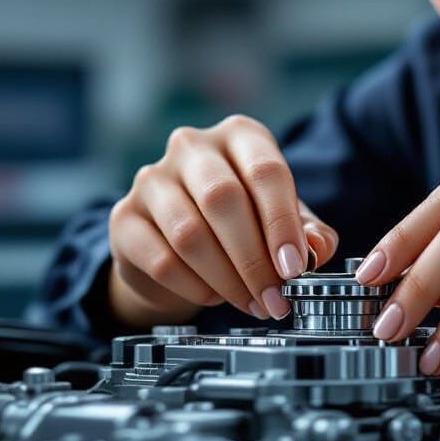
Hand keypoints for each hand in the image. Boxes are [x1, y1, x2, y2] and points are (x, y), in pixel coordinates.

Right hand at [108, 114, 337, 327]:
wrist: (177, 246)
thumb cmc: (240, 224)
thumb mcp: (283, 223)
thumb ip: (309, 233)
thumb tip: (315, 249)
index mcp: (239, 136)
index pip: (265, 171)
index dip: (282, 224)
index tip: (295, 268)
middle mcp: (192, 147)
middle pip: (223, 200)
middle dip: (254, 260)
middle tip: (274, 299)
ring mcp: (152, 179)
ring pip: (190, 234)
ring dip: (227, 279)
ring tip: (250, 303)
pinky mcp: (124, 217)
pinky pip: (161, 260)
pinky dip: (194, 288)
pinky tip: (213, 296)